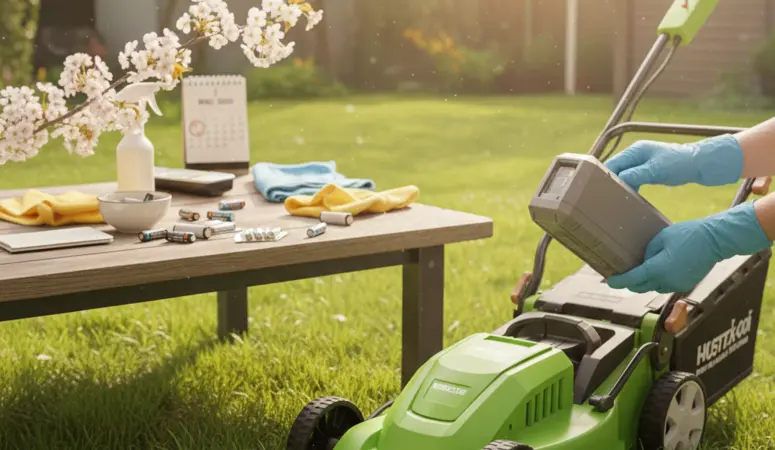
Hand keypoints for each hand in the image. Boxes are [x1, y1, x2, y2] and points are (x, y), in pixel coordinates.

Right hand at [605, 134, 743, 190]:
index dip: (604, 176)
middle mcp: (636, 154)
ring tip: (615, 199)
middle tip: (605, 197)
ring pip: (624, 174)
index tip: (598, 190)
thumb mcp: (654, 170)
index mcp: (635, 150)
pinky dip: (630, 187)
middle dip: (611, 181)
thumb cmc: (679, 163)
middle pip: (616, 169)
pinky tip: (630, 197)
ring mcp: (642, 162)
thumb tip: (617, 181)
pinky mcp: (649, 170)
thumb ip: (634, 175)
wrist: (701, 163)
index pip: (612, 163)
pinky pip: (633, 178)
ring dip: (621, 185)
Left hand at [607, 201, 771, 292]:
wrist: (715, 240)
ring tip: (638, 272)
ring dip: (644, 282)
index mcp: (658, 269)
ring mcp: (677, 284)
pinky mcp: (686, 284)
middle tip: (620, 276)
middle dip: (629, 283)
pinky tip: (657, 271)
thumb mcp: (661, 238)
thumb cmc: (688, 235)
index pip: (633, 279)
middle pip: (641, 287)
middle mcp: (667, 281)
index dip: (619, 281)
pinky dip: (658, 281)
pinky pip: (666, 285)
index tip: (610, 281)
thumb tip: (643, 261)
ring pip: (654, 287)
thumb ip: (649, 252)